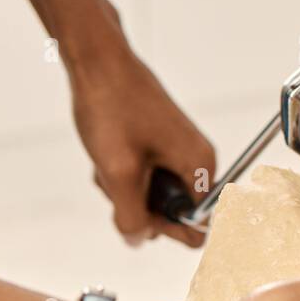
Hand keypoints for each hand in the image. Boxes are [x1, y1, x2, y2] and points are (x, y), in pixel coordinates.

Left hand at [65, 9, 214, 247]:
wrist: (98, 62)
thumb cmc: (112, 107)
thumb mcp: (119, 171)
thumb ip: (131, 215)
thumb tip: (139, 239)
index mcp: (199, 166)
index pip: (200, 223)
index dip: (169, 230)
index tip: (140, 218)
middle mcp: (195, 159)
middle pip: (173, 212)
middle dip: (140, 207)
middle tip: (117, 183)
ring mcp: (176, 150)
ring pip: (152, 195)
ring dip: (125, 190)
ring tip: (107, 165)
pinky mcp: (158, 143)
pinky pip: (143, 175)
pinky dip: (122, 174)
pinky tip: (105, 157)